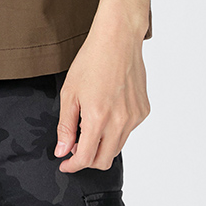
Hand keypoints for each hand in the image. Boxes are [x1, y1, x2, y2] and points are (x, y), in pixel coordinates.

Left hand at [54, 13, 150, 170]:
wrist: (117, 40)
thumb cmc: (91, 61)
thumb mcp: (69, 93)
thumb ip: (66, 126)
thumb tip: (62, 151)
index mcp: (98, 118)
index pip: (86, 159)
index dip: (72, 166)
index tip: (65, 164)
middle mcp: (120, 122)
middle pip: (105, 160)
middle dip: (87, 161)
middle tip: (75, 149)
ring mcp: (134, 117)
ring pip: (117, 147)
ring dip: (101, 145)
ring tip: (89, 126)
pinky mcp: (143, 111)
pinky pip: (128, 131)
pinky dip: (115, 130)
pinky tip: (107, 111)